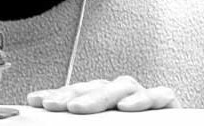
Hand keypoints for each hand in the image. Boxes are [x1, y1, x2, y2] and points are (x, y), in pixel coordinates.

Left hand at [27, 76, 179, 113]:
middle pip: (96, 86)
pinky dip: (144, 98)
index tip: (34, 101)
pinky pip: (159, 95)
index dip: (57, 95)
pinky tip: (127, 108)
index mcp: (104, 105)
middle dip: (71, 95)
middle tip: (51, 106)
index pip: (78, 94)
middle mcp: (122, 97)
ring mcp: (145, 99)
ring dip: (99, 96)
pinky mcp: (169, 105)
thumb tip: (52, 120)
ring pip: (122, 85)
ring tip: (80, 109)